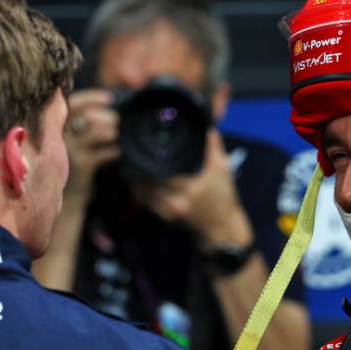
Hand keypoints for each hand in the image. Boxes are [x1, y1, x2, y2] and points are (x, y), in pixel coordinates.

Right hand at [64, 89, 119, 202]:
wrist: (68, 194)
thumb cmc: (75, 159)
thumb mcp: (75, 138)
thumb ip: (84, 121)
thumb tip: (111, 101)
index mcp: (58, 124)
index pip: (74, 103)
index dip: (93, 97)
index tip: (111, 98)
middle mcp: (61, 134)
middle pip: (86, 115)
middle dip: (105, 115)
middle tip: (117, 119)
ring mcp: (70, 150)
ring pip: (94, 132)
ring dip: (110, 130)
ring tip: (117, 133)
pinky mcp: (80, 165)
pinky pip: (101, 153)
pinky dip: (112, 151)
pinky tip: (117, 151)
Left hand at [132, 129, 252, 246]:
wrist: (222, 225)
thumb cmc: (223, 195)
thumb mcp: (223, 168)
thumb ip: (213, 145)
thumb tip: (206, 124)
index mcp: (194, 183)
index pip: (162, 169)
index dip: (147, 159)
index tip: (140, 148)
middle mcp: (181, 197)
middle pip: (147, 180)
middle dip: (135, 169)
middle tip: (127, 157)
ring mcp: (172, 210)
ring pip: (143, 192)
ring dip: (134, 181)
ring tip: (129, 170)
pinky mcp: (167, 218)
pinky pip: (146, 204)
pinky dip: (139, 193)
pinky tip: (138, 185)